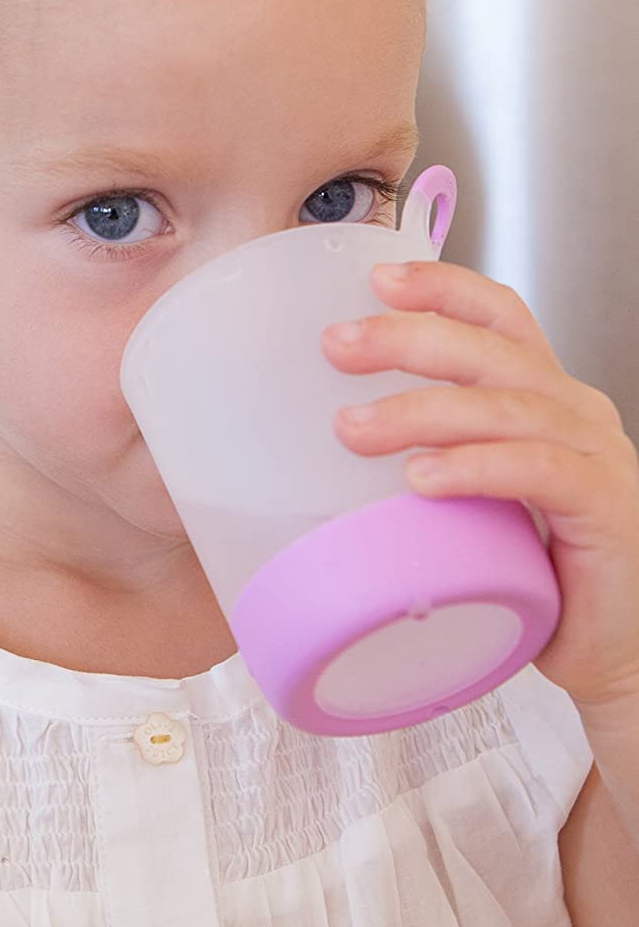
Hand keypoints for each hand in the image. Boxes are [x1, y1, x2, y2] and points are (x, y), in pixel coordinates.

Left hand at [322, 258, 638, 713]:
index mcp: (542, 395)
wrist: (608, 649)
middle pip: (492, 349)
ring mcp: (598, 459)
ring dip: (421, 410)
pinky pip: (540, 471)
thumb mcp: (470, 495)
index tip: (375, 278)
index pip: (500, 316)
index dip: (443, 288)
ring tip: (351, 429)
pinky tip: (423, 477)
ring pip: (506, 407)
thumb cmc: (531, 572)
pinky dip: (476, 467)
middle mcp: (575, 413)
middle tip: (336, 345)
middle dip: (409, 338)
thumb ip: (422, 455)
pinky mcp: (607, 512)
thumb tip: (319, 435)